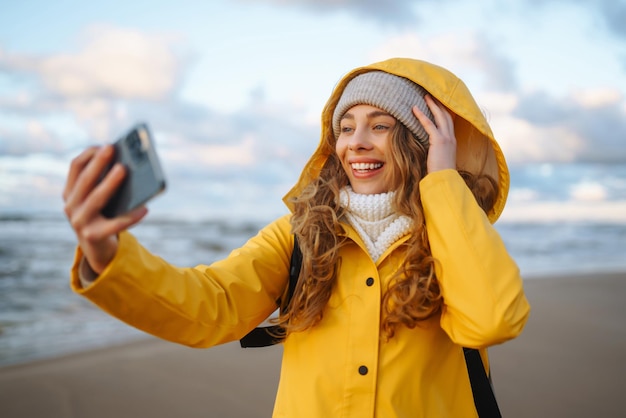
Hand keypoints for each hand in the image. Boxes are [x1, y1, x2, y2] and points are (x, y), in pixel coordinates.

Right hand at [62, 145, 147, 273]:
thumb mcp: (100, 199)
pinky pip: (115, 224)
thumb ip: (106, 183)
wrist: (98, 249)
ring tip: (124, 169)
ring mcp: (79, 222)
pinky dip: (131, 216)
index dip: (89, 154)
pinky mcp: (93, 236)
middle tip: (112, 148)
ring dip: (109, 182)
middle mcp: (70, 206)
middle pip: (85, 180)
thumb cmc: (103, 216)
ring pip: (96, 198)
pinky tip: (145, 209)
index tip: (104, 144)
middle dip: (98, 162)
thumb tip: (128, 165)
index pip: (75, 167)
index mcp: (70, 193)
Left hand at [412, 95, 456, 172]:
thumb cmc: (440, 172)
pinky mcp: (439, 141)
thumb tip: (427, 148)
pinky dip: (422, 115)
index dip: (443, 111)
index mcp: (452, 141)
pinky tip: (415, 109)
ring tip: (425, 96)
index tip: (438, 104)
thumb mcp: (439, 158)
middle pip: (446, 115)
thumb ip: (435, 150)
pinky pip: (429, 124)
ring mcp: (446, 138)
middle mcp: (451, 137)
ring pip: (440, 116)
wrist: (444, 179)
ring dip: (432, 105)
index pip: (449, 122)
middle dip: (439, 104)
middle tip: (430, 95)